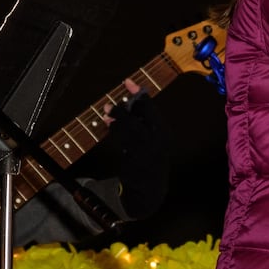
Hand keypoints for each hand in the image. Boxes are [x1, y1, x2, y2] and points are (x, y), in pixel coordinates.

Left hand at [109, 82, 169, 219]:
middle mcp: (156, 142)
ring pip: (128, 134)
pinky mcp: (134, 165)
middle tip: (108, 103)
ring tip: (106, 114)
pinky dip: (115, 135)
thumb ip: (142, 118)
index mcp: (162, 131)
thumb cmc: (150, 154)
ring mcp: (145, 155)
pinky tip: (109, 127)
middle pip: (137, 121)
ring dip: (115, 122)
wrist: (151, 187)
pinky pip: (122, 146)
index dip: (139, 93)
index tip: (127, 81)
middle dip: (122, 110)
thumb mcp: (152, 136)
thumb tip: (129, 97)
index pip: (150, 108)